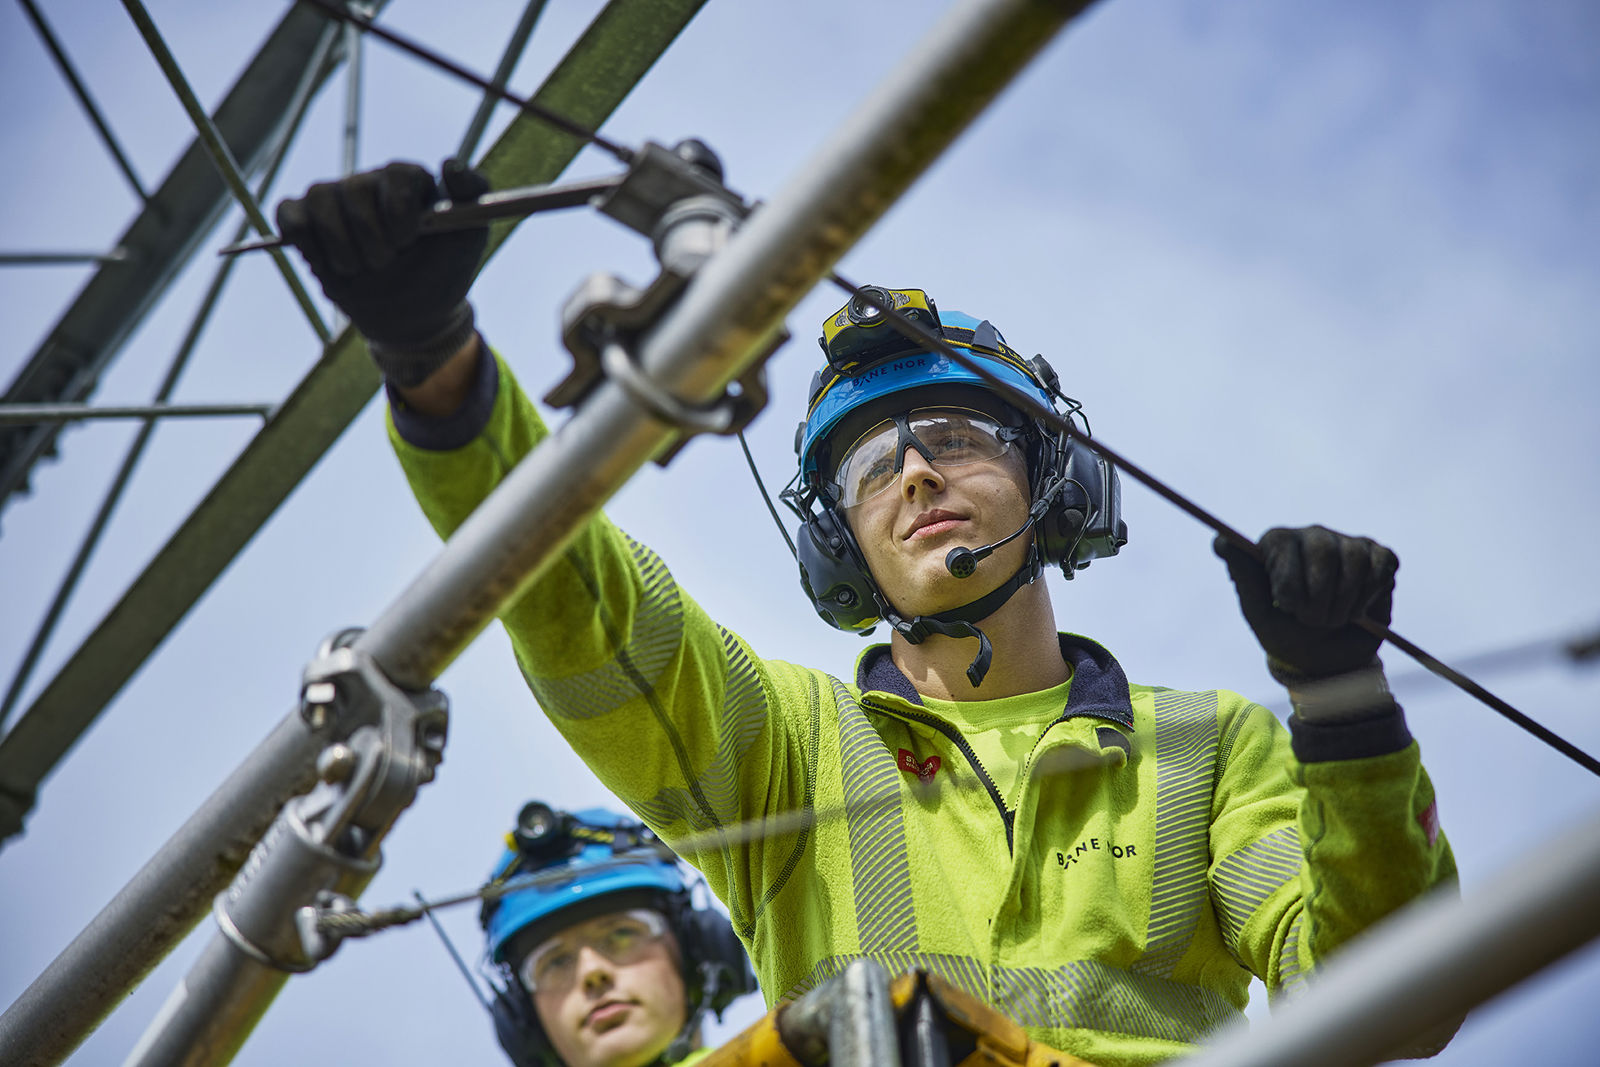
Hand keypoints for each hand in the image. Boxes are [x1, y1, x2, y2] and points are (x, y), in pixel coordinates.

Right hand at [276, 159, 488, 386]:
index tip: (408, 242)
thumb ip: (472, 194)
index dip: (399, 210)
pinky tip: (329, 264)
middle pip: (355, 188)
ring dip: (341, 246)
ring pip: (320, 198)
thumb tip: (450, 164)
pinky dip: (305, 243)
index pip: (398, 175)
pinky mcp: (305, 220)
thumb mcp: (469, 237)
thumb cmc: (442, 270)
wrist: (412, 313)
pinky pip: (289, 215)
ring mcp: (335, 199)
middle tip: (385, 262)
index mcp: (409, 181)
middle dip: (371, 237)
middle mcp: (370, 183)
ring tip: (360, 269)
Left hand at [1214, 525, 1397, 679]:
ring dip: (1346, 603)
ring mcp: (1345, 542)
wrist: (1326, 660)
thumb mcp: (1259, 612)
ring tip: (1334, 618)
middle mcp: (1309, 535)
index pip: (1281, 545)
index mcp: (1276, 543)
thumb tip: (1220, 541)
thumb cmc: (1285, 632)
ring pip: (1355, 559)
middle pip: (1322, 550)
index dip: (1289, 584)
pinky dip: (1370, 596)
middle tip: (1313, 621)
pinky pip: (1381, 567)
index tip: (1288, 608)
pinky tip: (1358, 607)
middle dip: (1320, 598)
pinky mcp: (1376, 555)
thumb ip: (1244, 576)